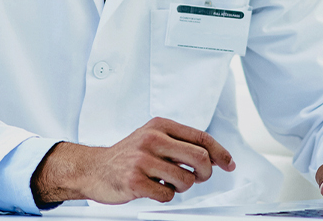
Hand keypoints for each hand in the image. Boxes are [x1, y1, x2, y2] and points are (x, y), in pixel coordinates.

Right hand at [32, 117, 236, 204]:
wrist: (93, 168)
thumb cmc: (127, 155)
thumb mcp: (152, 138)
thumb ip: (180, 143)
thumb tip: (215, 158)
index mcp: (159, 125)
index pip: (201, 137)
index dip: (220, 153)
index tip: (229, 164)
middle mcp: (152, 139)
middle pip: (199, 159)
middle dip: (205, 173)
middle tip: (198, 178)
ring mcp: (142, 160)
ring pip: (186, 180)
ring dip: (182, 187)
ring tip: (167, 182)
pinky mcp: (134, 181)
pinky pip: (168, 195)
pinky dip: (165, 196)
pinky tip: (153, 188)